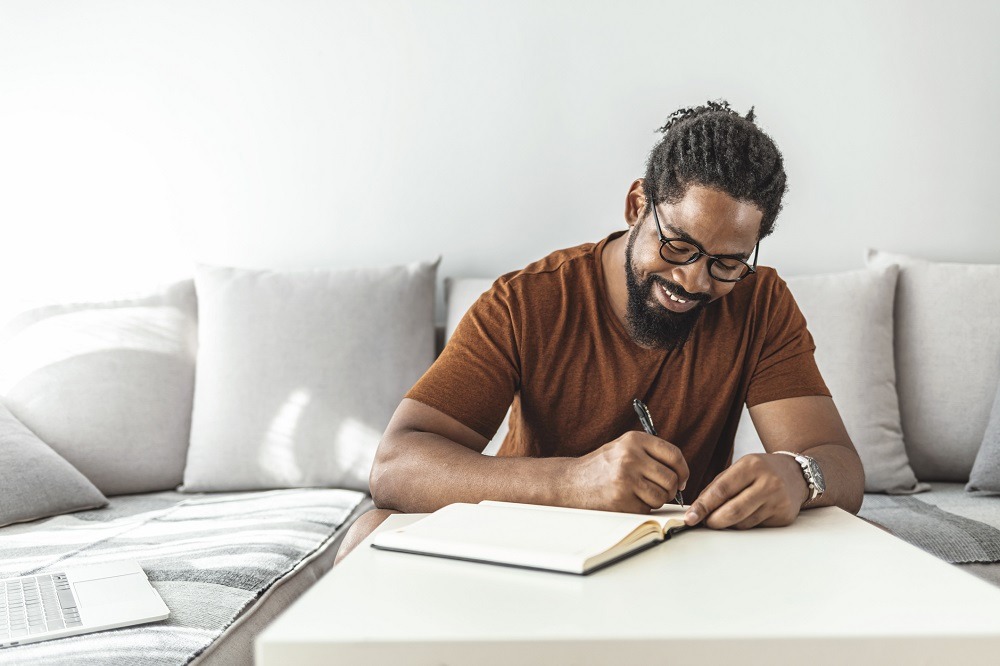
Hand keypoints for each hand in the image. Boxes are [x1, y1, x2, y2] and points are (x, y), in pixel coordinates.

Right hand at [568, 431, 689, 513]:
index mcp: (634, 440)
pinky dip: (641, 509)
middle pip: (671, 479)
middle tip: (660, 491)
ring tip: (640, 495)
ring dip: (655, 501)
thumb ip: (650, 454)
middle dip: (670, 490)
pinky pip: (647, 509)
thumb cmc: (601, 467)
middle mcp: (630, 456)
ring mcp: (626, 478)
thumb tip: (681, 472)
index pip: (674, 455)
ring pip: (662, 496)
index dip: (683, 470)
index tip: (682, 479)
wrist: (570, 482)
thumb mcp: (623, 448)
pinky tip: (627, 501)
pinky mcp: (621, 499)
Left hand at [683, 453, 807, 528]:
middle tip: (703, 523)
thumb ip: (718, 485)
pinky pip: (755, 527)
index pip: (722, 490)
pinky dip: (743, 525)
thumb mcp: (739, 468)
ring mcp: (778, 501)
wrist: (796, 474)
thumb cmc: (761, 471)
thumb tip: (697, 508)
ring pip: (743, 522)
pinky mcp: (784, 516)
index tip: (690, 516)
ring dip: (727, 524)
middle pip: (733, 510)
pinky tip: (742, 516)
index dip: (703, 506)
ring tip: (721, 517)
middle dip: (713, 520)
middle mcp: (768, 482)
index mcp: (752, 466)